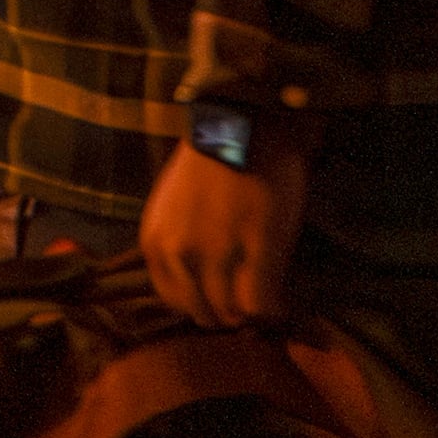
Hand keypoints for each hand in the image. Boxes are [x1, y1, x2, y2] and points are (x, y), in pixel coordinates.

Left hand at [139, 114, 315, 327]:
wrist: (245, 124)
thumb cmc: (211, 165)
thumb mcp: (173, 208)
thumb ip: (177, 246)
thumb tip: (198, 286)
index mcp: (156, 243)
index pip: (174, 301)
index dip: (203, 302)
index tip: (225, 295)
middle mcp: (179, 254)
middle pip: (205, 313)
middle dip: (229, 311)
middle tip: (251, 297)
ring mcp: (217, 253)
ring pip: (233, 313)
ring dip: (253, 311)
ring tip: (269, 297)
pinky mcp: (257, 249)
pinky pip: (262, 303)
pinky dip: (274, 307)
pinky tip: (282, 295)